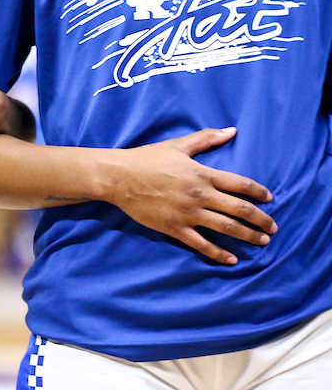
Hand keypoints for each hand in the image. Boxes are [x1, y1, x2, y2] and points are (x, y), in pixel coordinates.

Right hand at [99, 127, 276, 264]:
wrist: (118, 178)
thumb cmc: (146, 159)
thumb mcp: (178, 145)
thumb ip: (206, 139)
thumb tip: (231, 130)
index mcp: (204, 174)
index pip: (242, 185)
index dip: (260, 193)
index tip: (269, 199)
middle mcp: (200, 195)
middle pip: (241, 209)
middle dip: (261, 220)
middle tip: (273, 228)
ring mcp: (188, 213)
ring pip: (227, 228)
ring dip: (248, 236)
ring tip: (262, 242)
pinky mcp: (174, 228)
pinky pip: (201, 244)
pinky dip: (219, 253)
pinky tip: (232, 259)